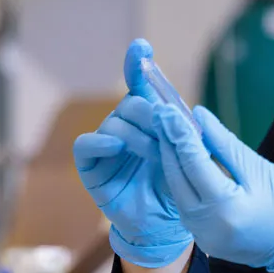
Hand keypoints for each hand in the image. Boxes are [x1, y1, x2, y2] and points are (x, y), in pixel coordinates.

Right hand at [72, 40, 192, 267]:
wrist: (162, 225)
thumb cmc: (174, 188)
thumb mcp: (184, 156)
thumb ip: (181, 132)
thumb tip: (188, 110)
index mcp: (146, 121)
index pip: (139, 85)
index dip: (138, 63)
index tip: (142, 47)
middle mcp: (122, 128)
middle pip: (130, 104)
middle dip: (150, 114)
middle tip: (167, 132)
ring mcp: (105, 147)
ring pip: (113, 123)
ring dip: (136, 134)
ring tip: (154, 152)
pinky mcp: (91, 167)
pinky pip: (86, 146)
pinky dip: (100, 142)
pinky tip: (116, 146)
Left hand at [153, 104, 273, 272]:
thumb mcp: (260, 169)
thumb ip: (225, 144)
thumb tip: (198, 116)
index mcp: (226, 208)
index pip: (193, 162)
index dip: (178, 133)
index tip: (166, 109)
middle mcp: (207, 226)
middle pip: (177, 178)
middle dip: (168, 144)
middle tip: (160, 115)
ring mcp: (203, 238)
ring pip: (176, 192)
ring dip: (171, 162)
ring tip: (167, 132)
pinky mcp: (203, 241)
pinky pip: (185, 205)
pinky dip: (182, 181)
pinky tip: (180, 159)